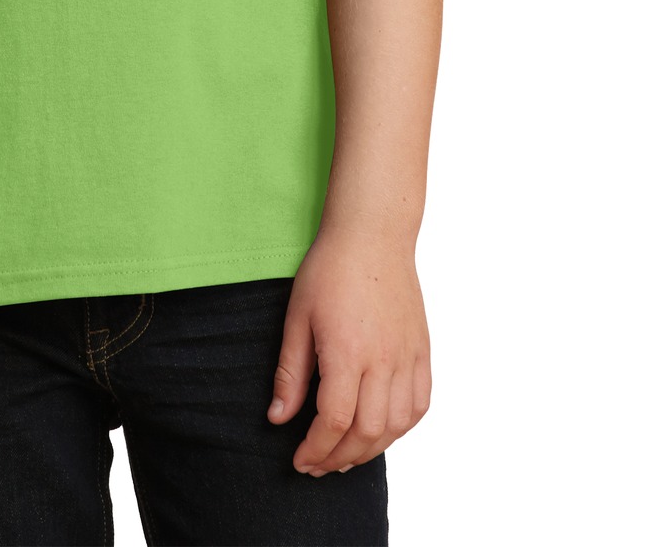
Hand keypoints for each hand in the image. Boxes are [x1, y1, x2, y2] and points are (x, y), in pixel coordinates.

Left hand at [266, 226, 431, 475]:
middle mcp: (384, 360)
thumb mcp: (298, 317)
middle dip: (339, 457)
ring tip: (345, 456)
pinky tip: (382, 432)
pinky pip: (419, 405)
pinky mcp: (422, 351)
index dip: (316, 449)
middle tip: (317, 465)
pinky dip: (401, 428)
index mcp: (348, 352)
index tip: (300, 460)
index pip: (335, 421)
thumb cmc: (330, 270)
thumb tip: (278, 418)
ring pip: (396, 425)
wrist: (372, 235)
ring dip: (370, 450)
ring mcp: (408, 357)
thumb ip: (290, 373)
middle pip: (367, 431)